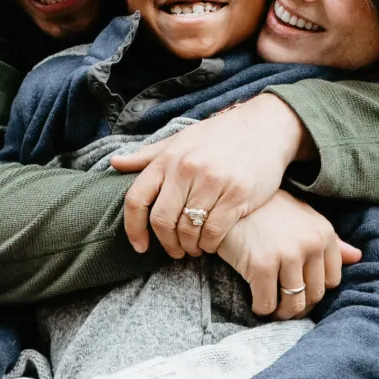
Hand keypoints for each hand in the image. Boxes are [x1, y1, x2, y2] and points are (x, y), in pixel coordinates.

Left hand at [115, 95, 306, 258]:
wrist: (265, 127)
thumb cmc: (218, 136)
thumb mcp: (179, 140)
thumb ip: (147, 156)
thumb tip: (114, 162)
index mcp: (167, 159)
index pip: (136, 199)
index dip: (133, 228)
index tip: (139, 246)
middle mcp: (186, 169)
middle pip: (162, 220)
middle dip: (165, 243)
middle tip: (174, 251)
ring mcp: (212, 182)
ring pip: (188, 229)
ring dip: (188, 246)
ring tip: (193, 248)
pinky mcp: (237, 194)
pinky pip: (214, 231)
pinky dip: (209, 245)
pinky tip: (210, 244)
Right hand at [215, 191, 361, 318]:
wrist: (228, 199)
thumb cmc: (265, 209)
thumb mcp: (302, 217)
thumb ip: (330, 240)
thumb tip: (357, 257)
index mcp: (323, 233)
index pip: (332, 280)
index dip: (315, 289)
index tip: (299, 290)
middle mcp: (310, 244)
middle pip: (314, 294)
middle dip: (299, 304)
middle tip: (283, 304)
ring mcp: (287, 255)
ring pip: (293, 303)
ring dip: (282, 312)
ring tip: (271, 307)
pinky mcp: (261, 265)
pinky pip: (267, 303)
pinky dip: (262, 308)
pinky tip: (255, 302)